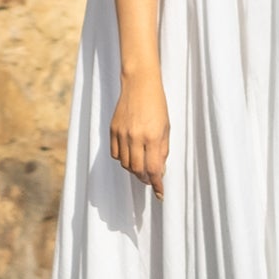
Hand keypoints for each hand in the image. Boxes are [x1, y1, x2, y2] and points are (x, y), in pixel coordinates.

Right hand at [110, 75, 168, 199]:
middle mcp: (136, 137)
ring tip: (141, 166)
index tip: (160, 194)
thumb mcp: (166, 128)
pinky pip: (115, 154)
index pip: (154, 169)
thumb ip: (162, 151)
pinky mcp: (112, 130)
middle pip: (137, 170)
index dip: (157, 184)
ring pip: (125, 164)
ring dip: (134, 170)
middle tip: (150, 179)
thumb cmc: (157, 105)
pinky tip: (129, 155)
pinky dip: (122, 159)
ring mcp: (122, 134)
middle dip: (145, 178)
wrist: (139, 84)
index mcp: (153, 137)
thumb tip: (159, 172)